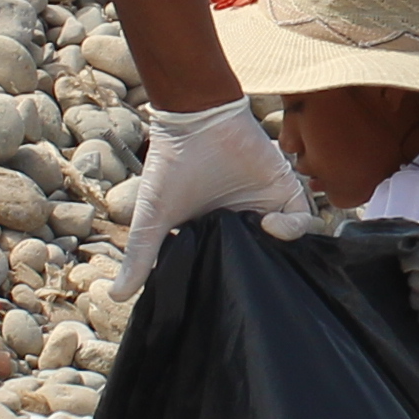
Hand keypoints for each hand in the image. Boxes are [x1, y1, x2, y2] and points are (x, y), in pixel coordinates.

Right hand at [110, 98, 311, 301]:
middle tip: (246, 284)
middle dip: (259, 274)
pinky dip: (291, 229)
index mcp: (216, 233)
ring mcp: (265, 207)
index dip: (230, 284)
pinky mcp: (284, 191)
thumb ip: (141, 256)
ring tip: (254, 250)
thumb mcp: (153, 219)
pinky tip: (267, 224)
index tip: (220, 297)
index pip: (231, 267)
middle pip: (263, 259)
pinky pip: (302, 220)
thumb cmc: (171, 167)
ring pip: (285, 246)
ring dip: (276, 254)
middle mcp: (243, 223)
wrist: (195, 120)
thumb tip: (117, 297)